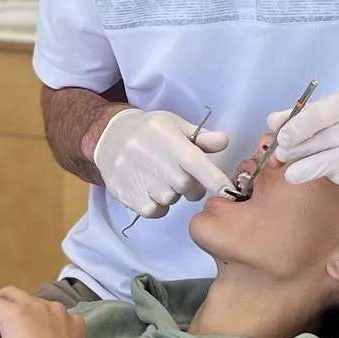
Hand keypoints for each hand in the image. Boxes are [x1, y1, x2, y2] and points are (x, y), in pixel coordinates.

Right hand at [92, 107, 231, 218]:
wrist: (110, 136)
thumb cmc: (150, 131)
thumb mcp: (176, 126)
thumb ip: (202, 137)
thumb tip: (224, 141)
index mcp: (171, 141)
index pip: (197, 163)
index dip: (214, 179)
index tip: (229, 191)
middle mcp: (156, 161)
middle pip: (189, 188)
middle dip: (191, 185)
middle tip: (178, 173)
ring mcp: (140, 179)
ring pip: (172, 200)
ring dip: (171, 194)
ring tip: (158, 177)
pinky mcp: (128, 195)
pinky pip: (155, 211)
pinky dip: (157, 205)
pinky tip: (150, 189)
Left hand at [268, 68, 338, 187]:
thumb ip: (327, 106)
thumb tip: (282, 121)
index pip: (328, 112)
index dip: (300, 128)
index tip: (282, 138)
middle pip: (335, 138)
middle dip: (304, 150)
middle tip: (281, 159)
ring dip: (317, 168)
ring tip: (295, 173)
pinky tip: (331, 174)